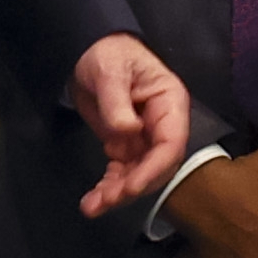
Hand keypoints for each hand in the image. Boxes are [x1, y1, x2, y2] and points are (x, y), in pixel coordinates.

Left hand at [69, 34, 189, 217]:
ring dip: (117, 194)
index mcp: (169, 103)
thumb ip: (117, 101)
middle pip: (156, 166)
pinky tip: (93, 199)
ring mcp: (144, 138)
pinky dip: (109, 187)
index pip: (171, 143)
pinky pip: (122, 172)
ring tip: (92, 206)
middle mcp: (162, 125)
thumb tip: (127, 131)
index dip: (153, 169)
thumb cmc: (106, 52)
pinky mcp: (125, 145)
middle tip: (105, 200)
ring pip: (138, 175)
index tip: (131, 187)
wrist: (87, 52)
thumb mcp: (110, 70)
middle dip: (132, 186)